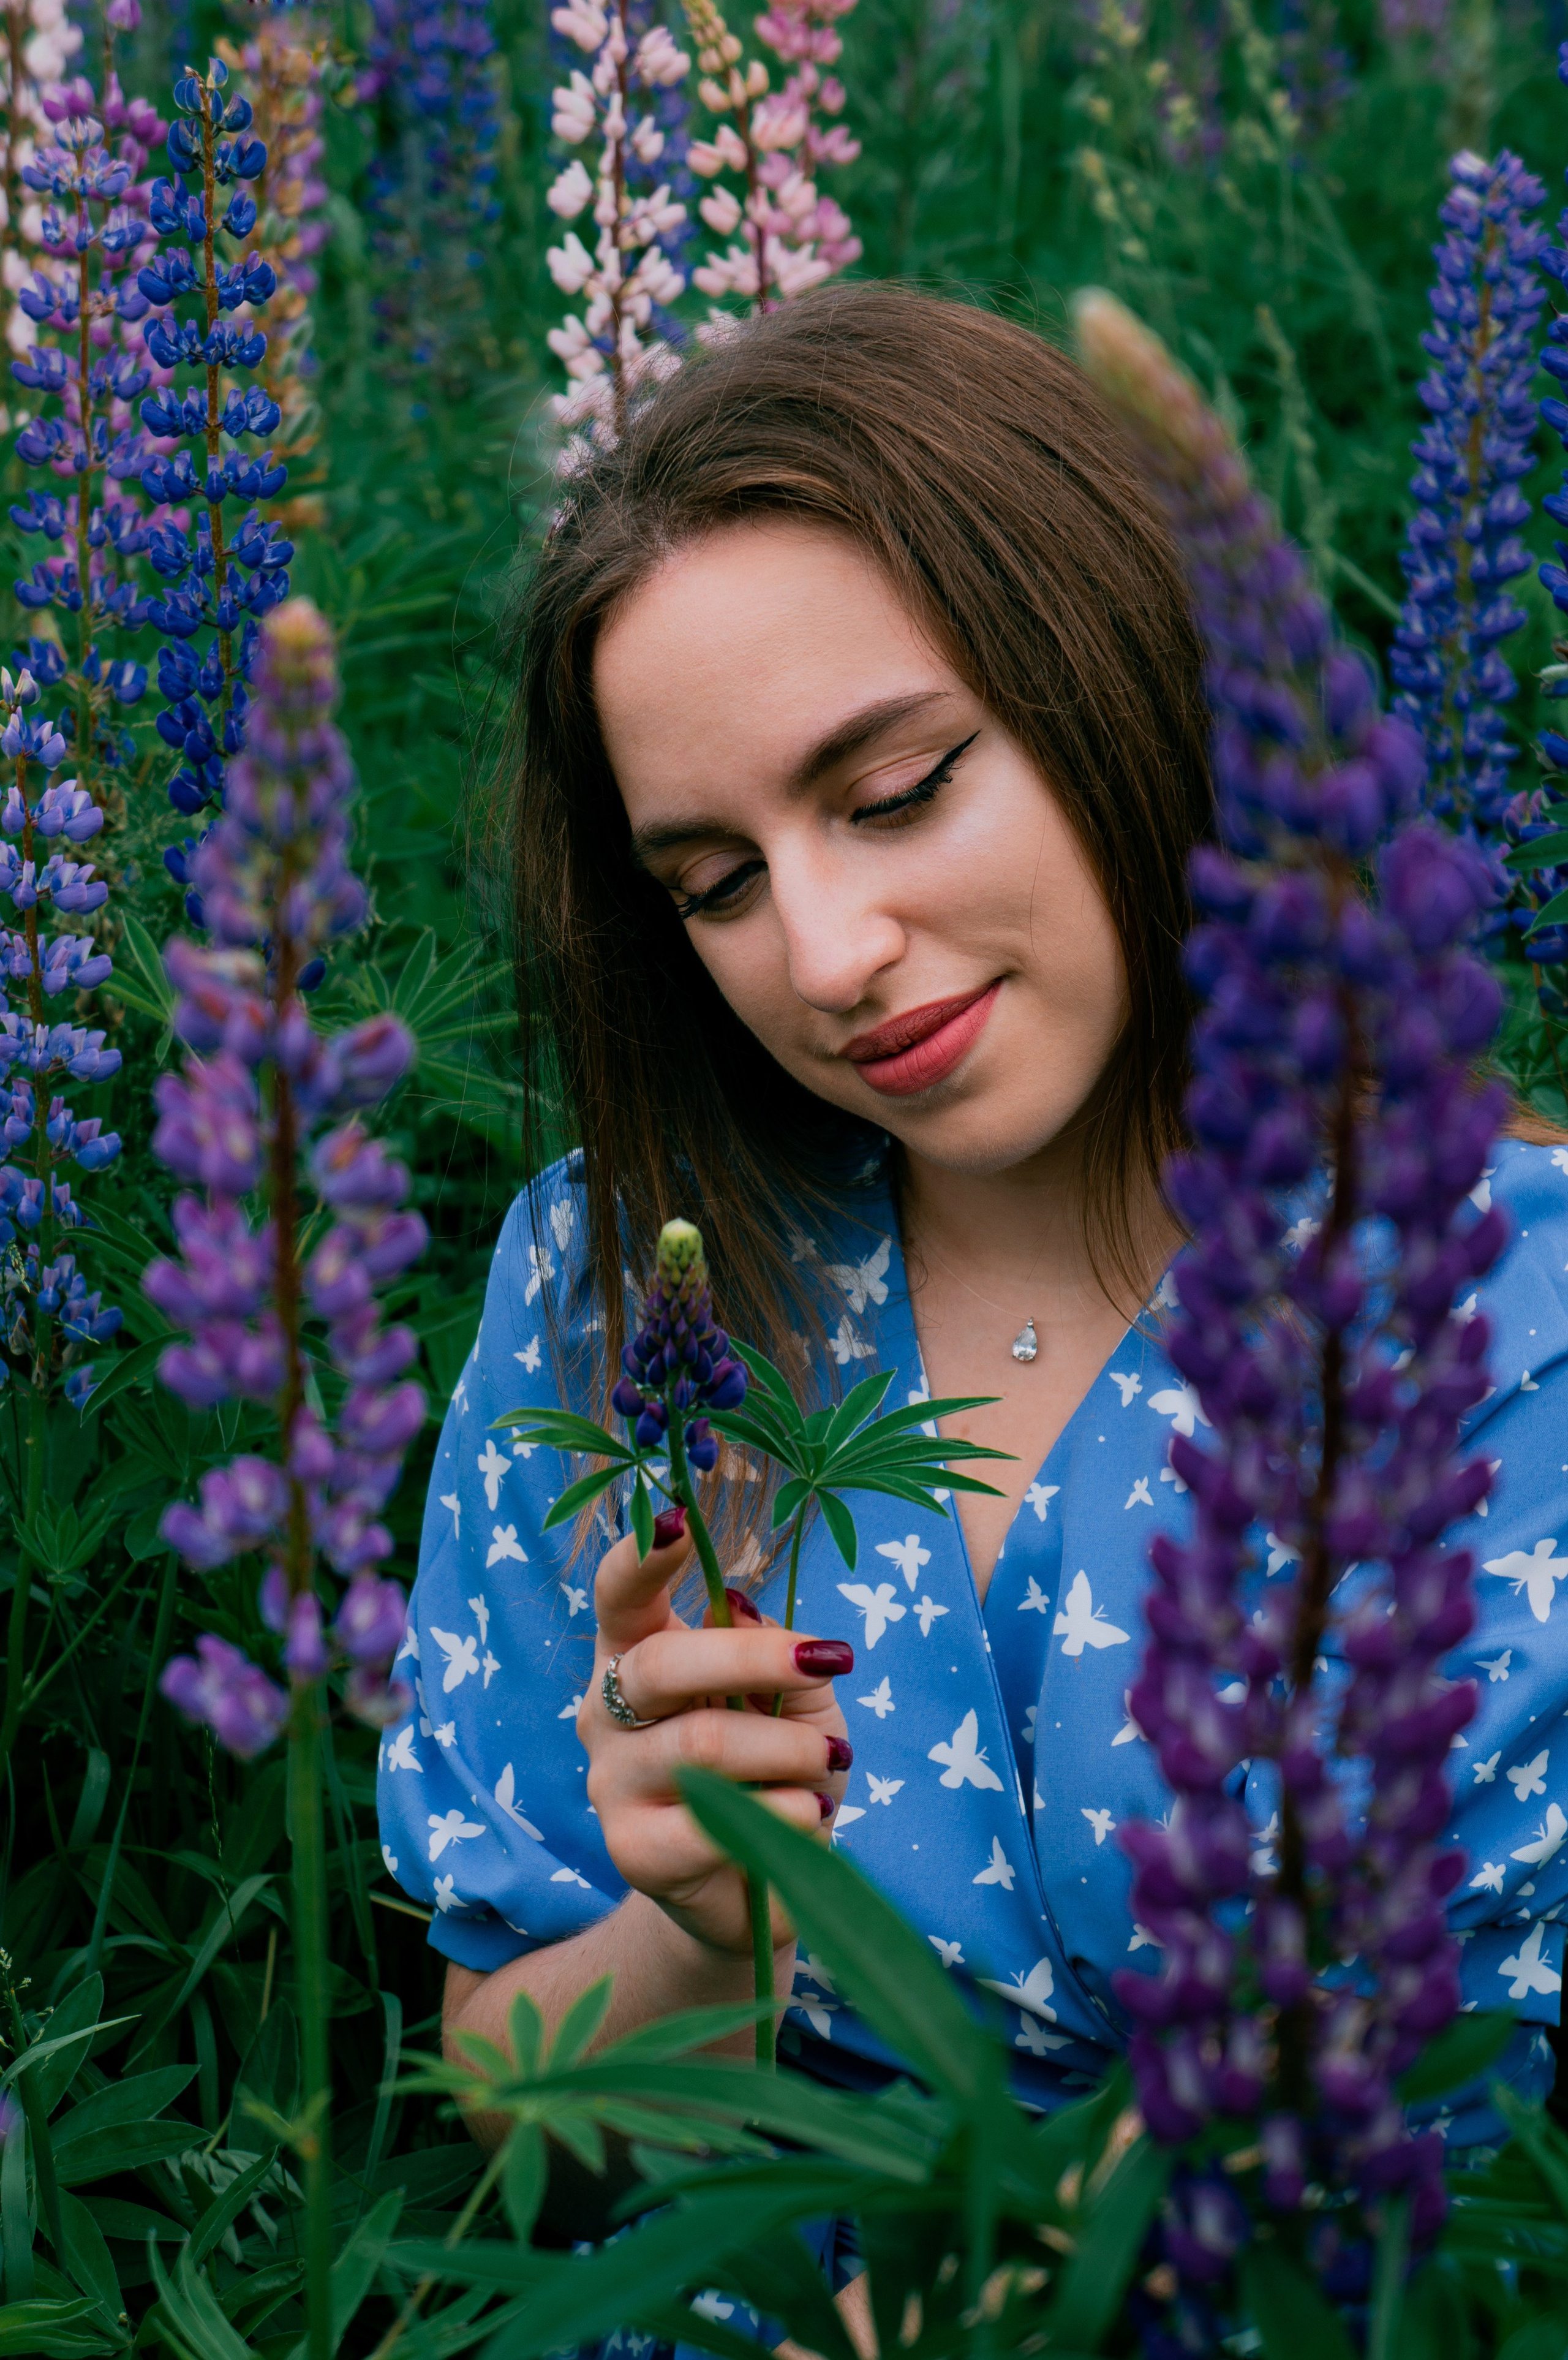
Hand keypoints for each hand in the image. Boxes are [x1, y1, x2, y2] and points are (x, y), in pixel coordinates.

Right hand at [580, 1514, 854, 1956]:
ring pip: (702, 1744)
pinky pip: (714, 1822)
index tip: (679, 1518)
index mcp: (636, 1655)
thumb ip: (772, 1652)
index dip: (641, 1556)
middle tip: (829, 1661)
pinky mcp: (633, 1852)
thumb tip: (734, 1605)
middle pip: (662, 1664)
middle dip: (754, 1658)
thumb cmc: (775, 1770)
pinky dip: (784, 1813)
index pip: (619, 1595)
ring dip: (789, 1750)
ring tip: (830, 1763)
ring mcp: (611, 1783)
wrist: (759, 1887)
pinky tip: (809, 1815)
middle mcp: (606, 1711)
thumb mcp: (792, 1699)